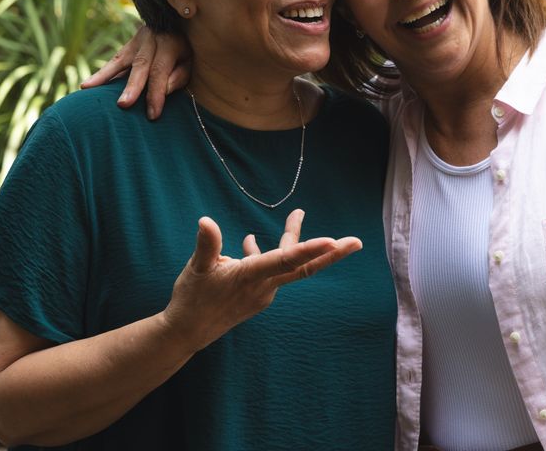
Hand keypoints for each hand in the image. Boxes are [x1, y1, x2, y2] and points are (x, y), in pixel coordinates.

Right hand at [80, 26, 190, 118]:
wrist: (170, 20)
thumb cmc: (180, 49)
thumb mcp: (188, 60)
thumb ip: (179, 75)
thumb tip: (164, 90)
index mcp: (169, 45)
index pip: (160, 71)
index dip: (156, 93)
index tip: (152, 114)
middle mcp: (150, 41)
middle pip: (140, 65)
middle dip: (132, 86)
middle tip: (123, 104)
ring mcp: (135, 42)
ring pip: (119, 60)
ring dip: (104, 76)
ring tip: (88, 89)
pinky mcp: (125, 47)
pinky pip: (112, 61)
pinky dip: (100, 74)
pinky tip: (86, 86)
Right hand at [162, 209, 361, 352]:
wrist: (188, 332)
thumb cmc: (192, 297)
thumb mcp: (196, 268)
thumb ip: (206, 244)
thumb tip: (206, 220)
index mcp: (250, 277)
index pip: (286, 260)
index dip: (309, 249)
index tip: (333, 241)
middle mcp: (263, 286)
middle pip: (303, 267)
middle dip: (331, 254)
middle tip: (357, 242)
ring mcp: (264, 293)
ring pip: (287, 264)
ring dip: (294, 241)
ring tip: (297, 214)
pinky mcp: (259, 295)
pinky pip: (271, 270)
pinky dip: (266, 255)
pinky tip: (248, 242)